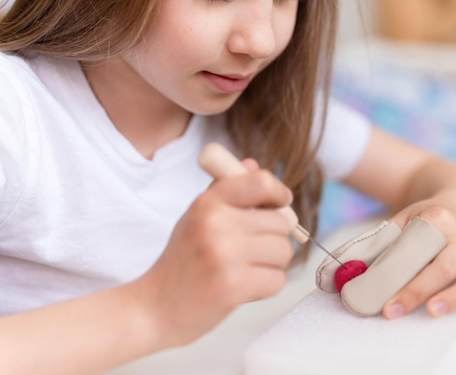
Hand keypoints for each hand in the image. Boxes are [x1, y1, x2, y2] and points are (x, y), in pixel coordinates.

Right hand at [135, 159, 294, 346]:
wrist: (155, 307)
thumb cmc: (182, 261)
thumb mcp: (196, 217)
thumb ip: (226, 191)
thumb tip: (253, 164)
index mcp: (208, 203)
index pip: (261, 183)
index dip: (279, 193)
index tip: (280, 203)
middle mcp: (216, 224)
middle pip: (280, 223)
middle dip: (274, 238)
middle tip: (252, 251)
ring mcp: (225, 255)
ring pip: (283, 251)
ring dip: (272, 264)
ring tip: (246, 269)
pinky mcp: (233, 286)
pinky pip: (277, 279)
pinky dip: (266, 286)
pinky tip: (244, 287)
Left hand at [316, 201, 455, 318]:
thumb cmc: (424, 221)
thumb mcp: (399, 221)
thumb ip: (373, 243)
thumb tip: (334, 272)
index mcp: (438, 219)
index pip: (418, 251)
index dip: (399, 276)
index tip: (381, 298)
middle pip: (443, 268)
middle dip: (416, 292)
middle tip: (391, 311)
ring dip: (455, 299)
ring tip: (432, 313)